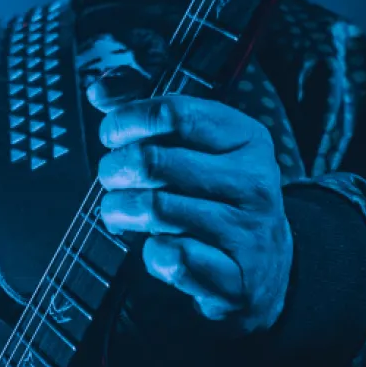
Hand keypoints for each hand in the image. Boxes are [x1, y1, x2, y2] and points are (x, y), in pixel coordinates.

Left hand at [88, 86, 292, 330]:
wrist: (265, 267)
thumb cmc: (217, 195)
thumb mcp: (198, 145)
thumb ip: (148, 110)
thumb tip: (100, 89)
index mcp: (246, 137)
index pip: (174, 113)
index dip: (127, 121)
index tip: (112, 135)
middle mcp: (253, 180)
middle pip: (152, 162)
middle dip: (114, 170)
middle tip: (112, 179)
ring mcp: (246, 230)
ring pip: (154, 209)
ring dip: (120, 211)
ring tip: (119, 212)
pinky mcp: (234, 276)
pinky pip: (171, 258)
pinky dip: (150, 253)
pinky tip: (155, 247)